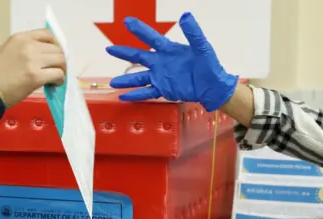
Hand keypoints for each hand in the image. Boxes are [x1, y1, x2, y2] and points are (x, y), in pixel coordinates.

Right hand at [0, 29, 65, 107]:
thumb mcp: (7, 52)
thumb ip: (25, 50)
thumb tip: (45, 57)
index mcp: (19, 38)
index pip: (47, 34)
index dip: (55, 45)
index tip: (54, 55)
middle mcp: (28, 45)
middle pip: (56, 48)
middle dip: (59, 60)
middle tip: (56, 70)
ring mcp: (32, 60)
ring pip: (60, 60)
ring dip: (61, 70)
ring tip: (54, 78)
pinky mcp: (36, 76)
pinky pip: (58, 74)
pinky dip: (59, 80)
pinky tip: (54, 84)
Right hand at [106, 12, 238, 111]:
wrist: (212, 86)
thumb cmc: (209, 65)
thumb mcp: (202, 47)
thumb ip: (193, 33)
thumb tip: (186, 16)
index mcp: (169, 50)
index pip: (151, 38)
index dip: (139, 30)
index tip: (127, 22)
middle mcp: (161, 63)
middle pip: (139, 57)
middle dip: (124, 53)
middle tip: (109, 49)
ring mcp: (161, 77)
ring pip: (139, 78)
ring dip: (126, 80)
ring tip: (112, 82)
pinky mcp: (164, 90)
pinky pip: (146, 92)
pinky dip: (135, 95)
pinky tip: (123, 97)